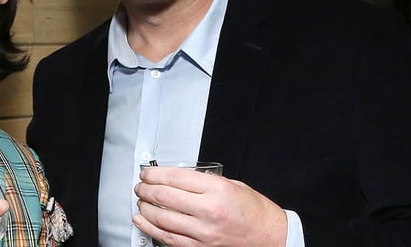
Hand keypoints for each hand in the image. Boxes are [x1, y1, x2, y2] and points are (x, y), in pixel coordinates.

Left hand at [134, 167, 285, 246]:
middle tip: (140, 185)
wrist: (270, 237)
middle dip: (146, 189)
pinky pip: (168, 238)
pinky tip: (142, 220)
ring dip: (145, 208)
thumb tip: (176, 178)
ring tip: (141, 200)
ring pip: (162, 218)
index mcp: (217, 190)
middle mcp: (208, 211)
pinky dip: (151, 228)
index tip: (147, 173)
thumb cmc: (254, 211)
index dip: (155, 174)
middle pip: (164, 196)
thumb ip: (204, 181)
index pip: (175, 177)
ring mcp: (203, 232)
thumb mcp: (232, 185)